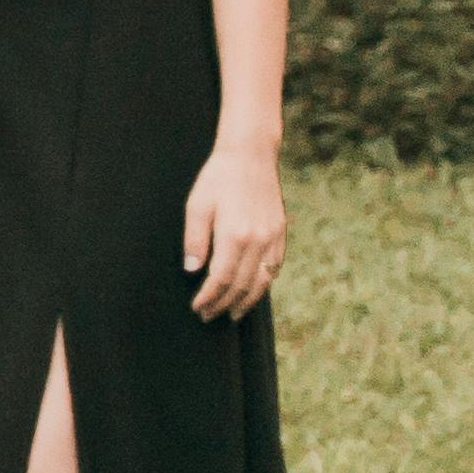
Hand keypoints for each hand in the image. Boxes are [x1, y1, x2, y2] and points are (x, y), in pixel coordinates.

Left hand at [182, 138, 286, 318]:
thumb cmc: (217, 178)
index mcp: (235, 235)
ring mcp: (273, 237)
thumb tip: (192, 271)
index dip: (209, 297)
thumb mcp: (197, 206)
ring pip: (263, 280)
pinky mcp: (280, 232)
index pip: (222, 278)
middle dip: (224, 304)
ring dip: (247, 300)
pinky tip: (253, 290)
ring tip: (232, 313)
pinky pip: (275, 266)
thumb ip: (195, 240)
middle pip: (242, 284)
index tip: (197, 308)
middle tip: (209, 316)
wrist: (251, 155)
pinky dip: (264, 283)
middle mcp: (258, 240)